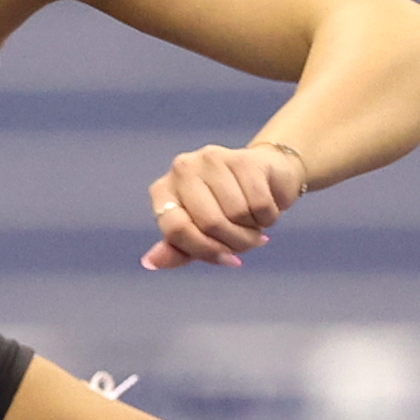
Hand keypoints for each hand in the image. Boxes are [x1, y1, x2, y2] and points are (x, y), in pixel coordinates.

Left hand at [142, 138, 304, 269]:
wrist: (265, 176)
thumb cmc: (226, 210)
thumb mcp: (198, 234)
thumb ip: (177, 250)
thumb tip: (151, 262)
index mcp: (164, 191)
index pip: (176, 229)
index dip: (204, 250)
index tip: (226, 259)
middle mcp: (182, 169)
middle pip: (210, 223)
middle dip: (235, 243)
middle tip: (247, 242)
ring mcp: (211, 158)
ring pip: (237, 214)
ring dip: (253, 230)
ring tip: (254, 223)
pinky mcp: (243, 158)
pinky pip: (259, 204)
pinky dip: (268, 217)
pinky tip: (264, 211)